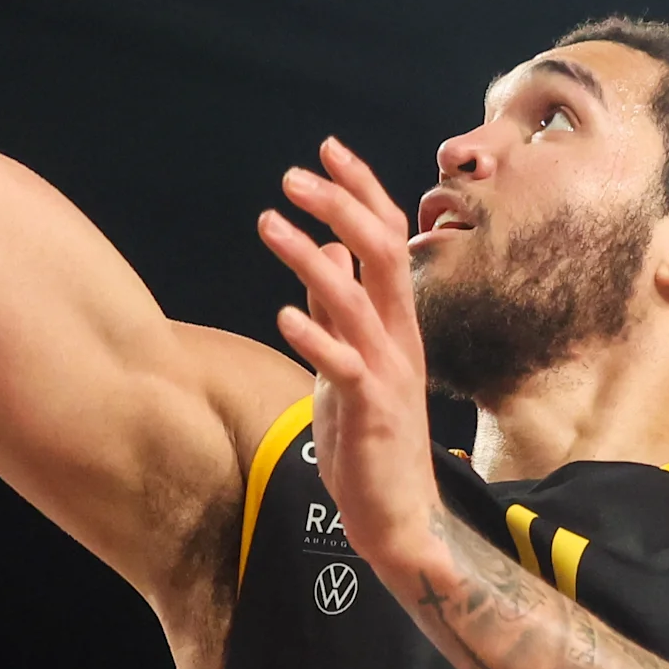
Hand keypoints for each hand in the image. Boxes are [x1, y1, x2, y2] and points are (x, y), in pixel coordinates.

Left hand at [259, 137, 451, 585]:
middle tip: (293, 176)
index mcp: (396, 321)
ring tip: (268, 224)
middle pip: (385, 252)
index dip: (361, 191)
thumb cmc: (370, 439)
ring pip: (359, 299)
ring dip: (311, 258)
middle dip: (342, 206)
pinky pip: (346, 365)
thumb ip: (337, 306)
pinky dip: (316, 336)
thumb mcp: (347, 361)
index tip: (327, 150)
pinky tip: (282, 313)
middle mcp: (400, 337)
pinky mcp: (372, 412)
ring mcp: (389, 374)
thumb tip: (323, 247)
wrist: (397, 518)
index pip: (388, 237)